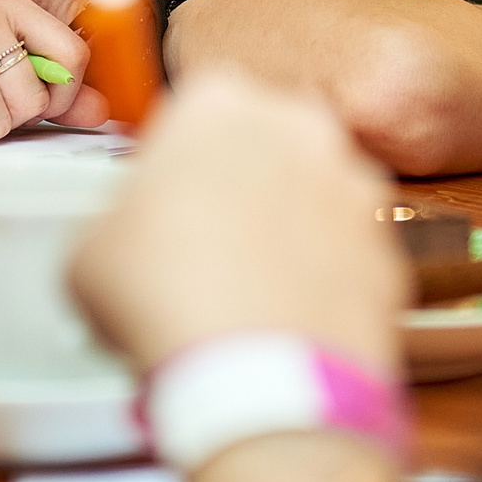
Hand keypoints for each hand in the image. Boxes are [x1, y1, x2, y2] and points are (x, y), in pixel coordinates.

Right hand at [70, 71, 406, 376]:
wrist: (256, 381)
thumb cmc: (167, 299)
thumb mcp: (90, 247)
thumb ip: (118, 218)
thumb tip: (127, 241)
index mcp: (219, 100)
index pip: (191, 112)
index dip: (171, 162)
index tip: (158, 202)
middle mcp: (300, 126)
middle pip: (263, 145)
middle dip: (241, 184)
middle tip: (202, 245)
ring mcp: (356, 186)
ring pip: (313, 196)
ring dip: (288, 228)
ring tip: (244, 289)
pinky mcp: (391, 247)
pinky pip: (348, 254)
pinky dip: (324, 278)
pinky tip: (285, 317)